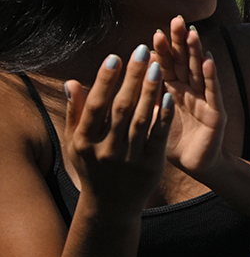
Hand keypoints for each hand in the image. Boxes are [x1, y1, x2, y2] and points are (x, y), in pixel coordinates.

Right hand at [63, 45, 173, 212]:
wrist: (110, 206)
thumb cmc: (92, 167)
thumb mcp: (77, 143)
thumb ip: (75, 113)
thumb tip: (71, 82)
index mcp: (84, 141)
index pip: (95, 105)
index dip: (105, 80)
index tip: (115, 56)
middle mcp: (105, 149)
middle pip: (121, 107)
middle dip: (133, 77)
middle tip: (144, 50)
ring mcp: (129, 158)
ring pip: (142, 119)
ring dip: (151, 91)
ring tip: (159, 65)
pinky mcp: (150, 165)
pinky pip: (158, 136)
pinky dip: (164, 116)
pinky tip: (171, 95)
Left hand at [152, 16, 226, 179]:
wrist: (193, 165)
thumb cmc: (170, 141)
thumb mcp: (152, 117)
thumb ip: (144, 96)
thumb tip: (129, 72)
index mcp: (174, 90)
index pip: (167, 65)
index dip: (163, 49)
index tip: (155, 32)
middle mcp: (190, 90)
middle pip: (185, 61)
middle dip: (180, 41)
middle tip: (176, 20)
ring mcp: (205, 99)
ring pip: (200, 71)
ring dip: (196, 52)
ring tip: (192, 34)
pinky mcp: (216, 113)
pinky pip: (213, 92)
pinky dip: (211, 76)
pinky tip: (208, 61)